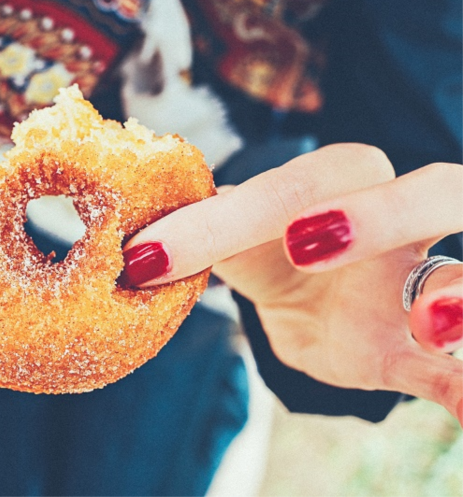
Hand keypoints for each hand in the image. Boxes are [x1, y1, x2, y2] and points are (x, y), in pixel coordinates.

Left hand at [122, 144, 462, 423]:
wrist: (313, 303)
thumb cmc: (271, 252)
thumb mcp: (232, 239)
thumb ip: (198, 234)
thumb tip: (134, 248)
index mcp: (344, 180)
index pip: (299, 183)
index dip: (232, 213)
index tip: (160, 254)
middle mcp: (401, 221)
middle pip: (431, 192)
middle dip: (379, 214)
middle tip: (304, 243)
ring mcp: (420, 284)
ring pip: (461, 276)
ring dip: (455, 297)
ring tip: (432, 323)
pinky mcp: (420, 351)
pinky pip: (454, 367)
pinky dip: (461, 384)